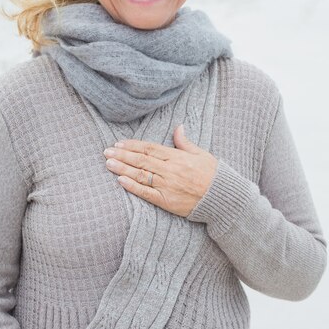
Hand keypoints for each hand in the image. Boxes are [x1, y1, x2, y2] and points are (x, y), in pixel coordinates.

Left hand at [103, 124, 217, 216]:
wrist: (222, 198)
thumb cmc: (213, 175)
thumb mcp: (201, 154)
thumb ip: (185, 142)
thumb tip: (178, 127)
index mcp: (177, 157)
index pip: (150, 148)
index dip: (133, 145)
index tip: (119, 143)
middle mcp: (170, 170)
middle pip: (141, 160)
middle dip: (122, 156)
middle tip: (106, 152)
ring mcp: (167, 186)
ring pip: (140, 175)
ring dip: (123, 169)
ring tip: (108, 163)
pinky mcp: (166, 201)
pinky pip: (146, 193)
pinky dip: (132, 187)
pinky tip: (120, 181)